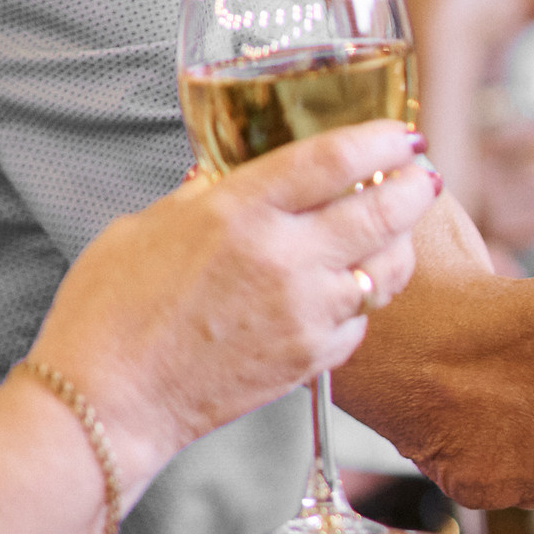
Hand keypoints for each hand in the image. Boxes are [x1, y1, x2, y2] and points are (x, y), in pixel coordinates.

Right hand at [27, 122, 435, 488]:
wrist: (111, 399)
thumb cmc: (112, 311)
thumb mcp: (147, 226)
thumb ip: (203, 197)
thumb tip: (230, 176)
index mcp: (240, 213)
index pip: (332, 160)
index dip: (379, 140)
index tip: (402, 134)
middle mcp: (285, 259)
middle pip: (382, 213)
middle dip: (414, 188)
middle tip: (422, 177)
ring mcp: (306, 312)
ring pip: (388, 271)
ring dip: (400, 246)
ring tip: (396, 231)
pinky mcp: (314, 358)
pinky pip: (361, 321)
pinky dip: (363, 301)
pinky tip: (350, 289)